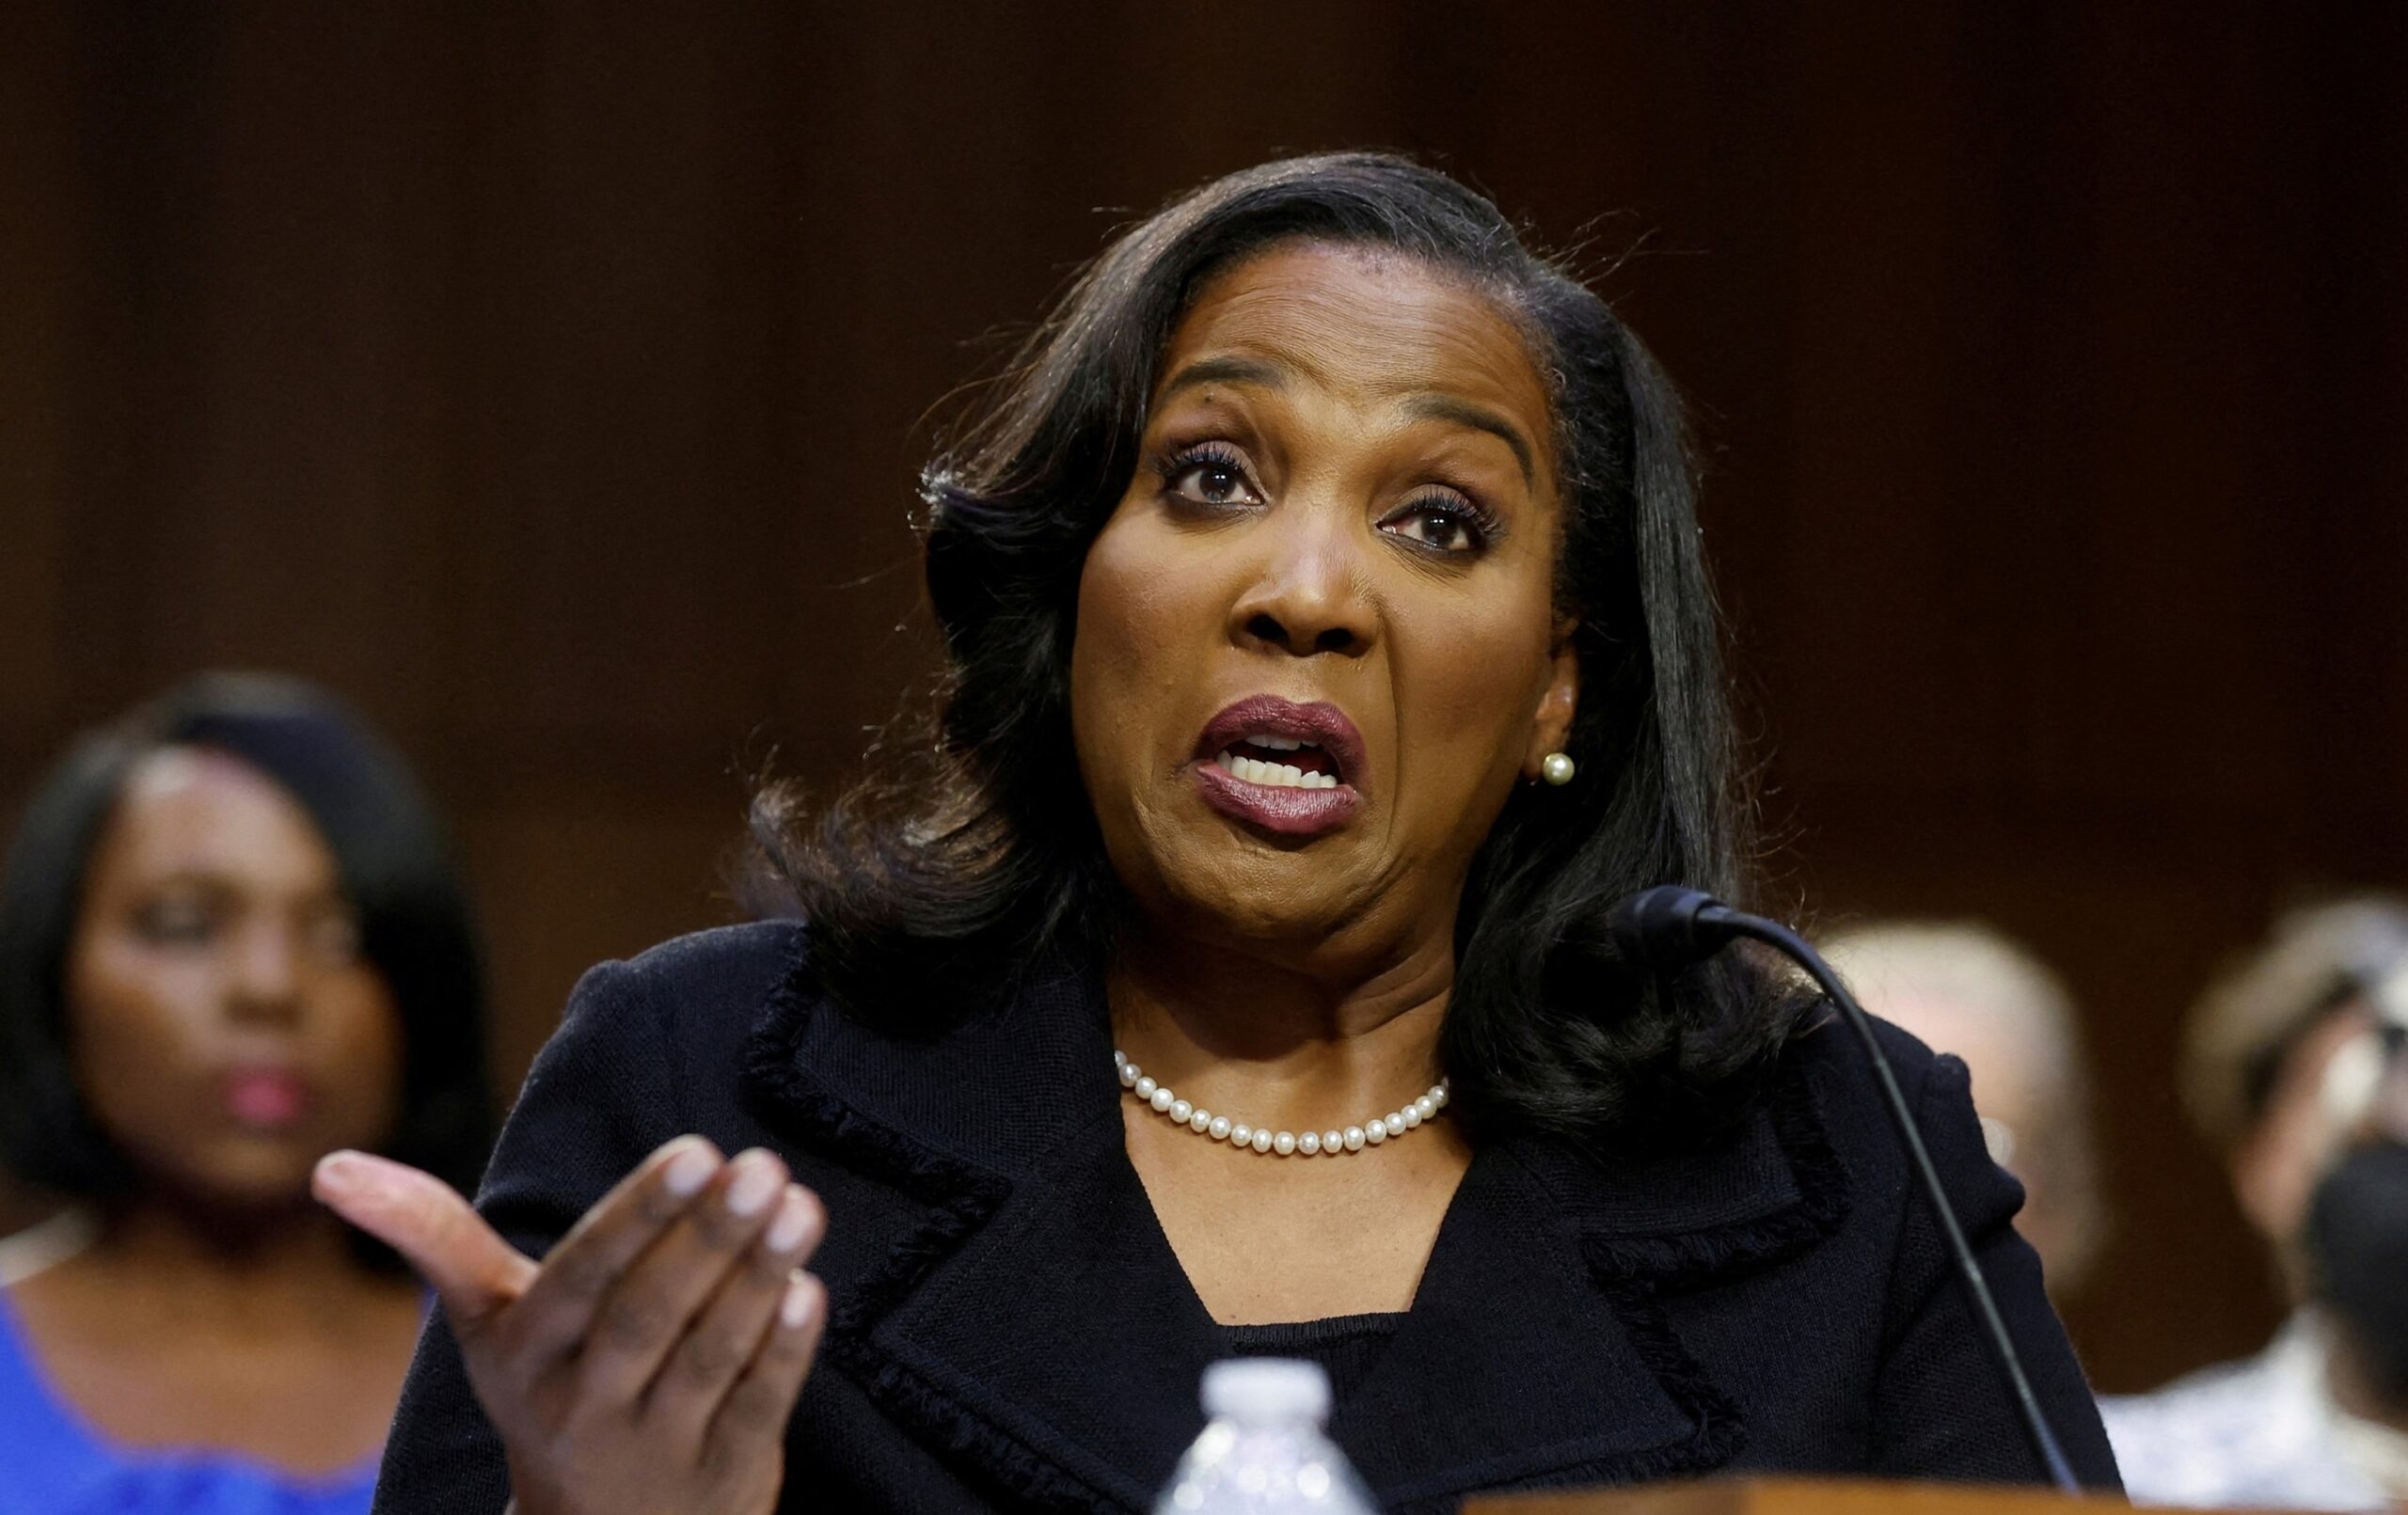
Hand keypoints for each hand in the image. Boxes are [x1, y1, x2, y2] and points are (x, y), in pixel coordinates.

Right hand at [315, 1137, 827, 1514]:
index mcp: (525, 1359)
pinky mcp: (727, 1475)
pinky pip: (759, 1407)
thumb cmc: (551, 1386)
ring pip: (710, 1356)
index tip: (695, 1149)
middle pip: (647, 1316)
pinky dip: (786, 1348)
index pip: (582, 1280)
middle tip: (759, 1166)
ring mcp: (658, 1449)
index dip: (637, 1217)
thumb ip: (433, 1237)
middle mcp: (584, 1409)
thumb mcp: (490, 1324)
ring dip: (759, 1277)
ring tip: (798, 1204)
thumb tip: (330, 1167)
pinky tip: (809, 1286)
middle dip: (707, 1237)